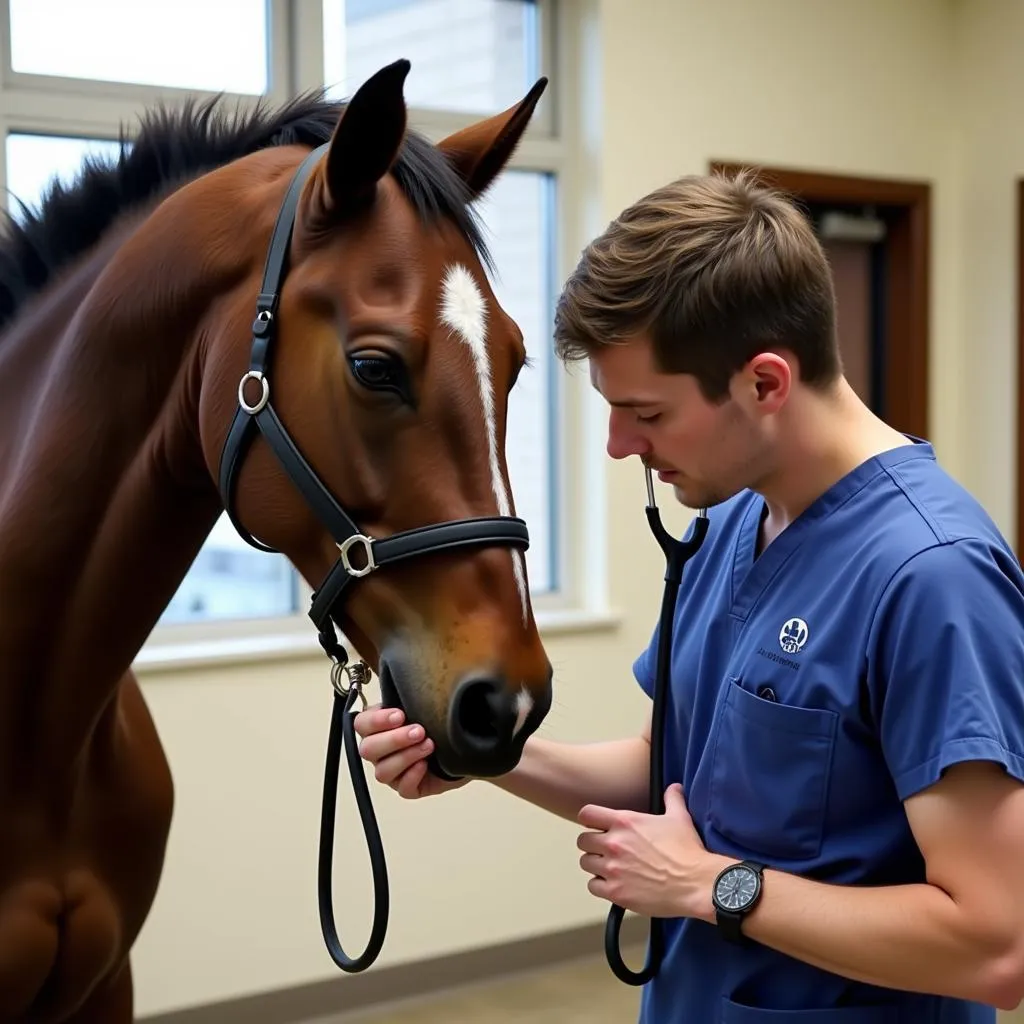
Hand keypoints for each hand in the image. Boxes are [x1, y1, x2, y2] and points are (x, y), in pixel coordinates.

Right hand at [353, 704, 468, 799]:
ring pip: (382, 772)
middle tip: (419, 731)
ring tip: (429, 745)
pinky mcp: (409, 788)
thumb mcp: (426, 704)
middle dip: (394, 739)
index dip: (376, 721)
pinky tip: (426, 764)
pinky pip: (402, 789)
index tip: (400, 715)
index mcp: (379, 727)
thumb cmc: (440, 723)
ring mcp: (393, 772)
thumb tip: (410, 686)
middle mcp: (381, 751)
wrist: (466, 744)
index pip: (361, 724)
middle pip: (368, 750)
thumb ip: (411, 698)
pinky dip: (413, 776)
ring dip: (406, 756)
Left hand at [576, 783, 723, 920]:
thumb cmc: (687, 852)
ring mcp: (613, 869)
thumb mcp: (679, 818)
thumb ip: (672, 799)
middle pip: (582, 841)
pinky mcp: (616, 892)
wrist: (695, 883)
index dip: (589, 820)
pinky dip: (601, 885)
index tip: (595, 825)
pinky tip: (614, 883)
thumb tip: (674, 788)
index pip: (587, 814)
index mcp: (625, 822)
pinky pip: (593, 886)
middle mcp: (614, 843)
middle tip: (605, 849)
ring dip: (596, 865)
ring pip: (585, 863)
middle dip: (592, 844)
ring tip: (610, 867)